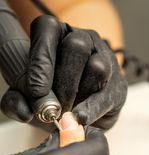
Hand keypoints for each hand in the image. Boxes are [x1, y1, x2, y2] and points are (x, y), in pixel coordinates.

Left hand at [0, 15, 127, 130]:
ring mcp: (106, 61)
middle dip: (62, 82)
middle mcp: (85, 40)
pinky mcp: (118, 86)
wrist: (81, 115)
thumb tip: (24, 111)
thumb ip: (18, 100)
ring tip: (66, 114)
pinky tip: (80, 118)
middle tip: (52, 107)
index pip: (48, 29)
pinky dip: (91, 109)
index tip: (36, 92)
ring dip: (78, 95)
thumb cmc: (53, 99)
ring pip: (97, 68)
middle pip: (76, 47)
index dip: (41, 60)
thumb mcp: (31, 96)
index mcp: (59, 34)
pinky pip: (106, 94)